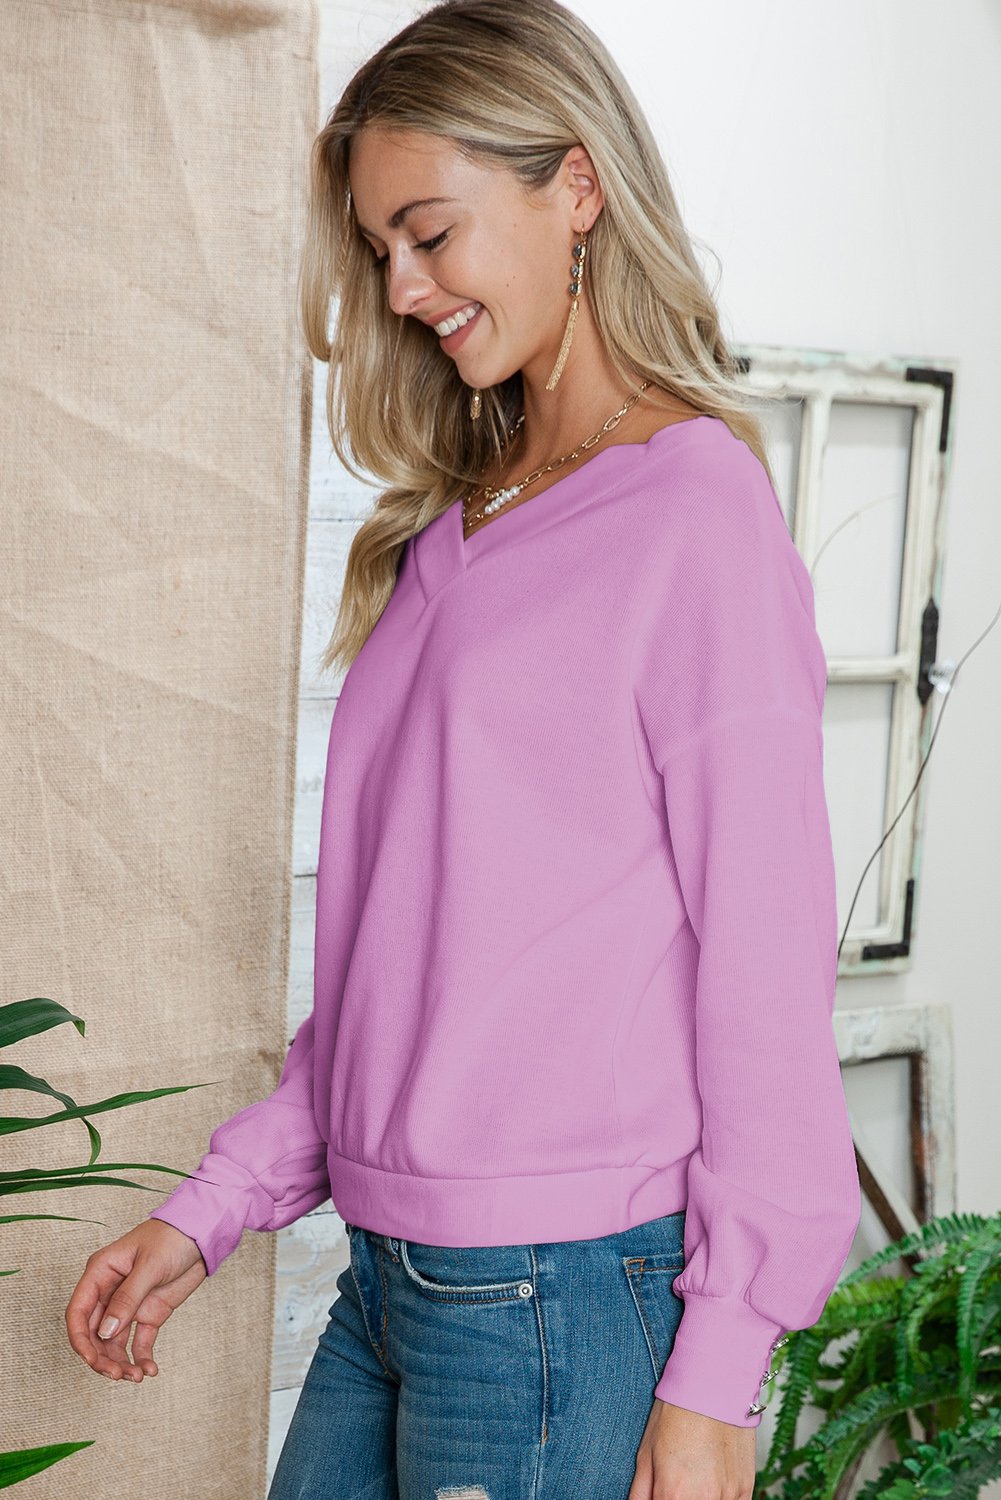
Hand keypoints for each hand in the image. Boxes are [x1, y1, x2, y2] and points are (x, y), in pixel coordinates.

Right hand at [65, 1219, 207, 1383]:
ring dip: (121, 1363)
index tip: (92, 1361)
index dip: (80, 1340)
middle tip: (117, 1375)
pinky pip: (139, 1341)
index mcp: (100, 1273)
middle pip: (94, 1334)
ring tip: (137, 1376)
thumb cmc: (172, 1237)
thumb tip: (105, 1332)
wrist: (202, 1232)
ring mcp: (129, 1305)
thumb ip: (127, 1298)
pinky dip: (142, 1358)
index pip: (78, 1312)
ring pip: (114, 1343)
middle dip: (102, 1358)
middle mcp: (110, 1292)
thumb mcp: (149, 1266)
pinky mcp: (149, 1313)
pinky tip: (150, 1370)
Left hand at [628, 1397, 756, 1498]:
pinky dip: (719, 1499)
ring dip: (698, 1498)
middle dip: (676, 1498)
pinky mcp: (746, 1488)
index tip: (659, 1494)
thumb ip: (640, 1493)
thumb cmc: (677, 1411)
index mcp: (675, 1494)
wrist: (714, 1381)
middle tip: (673, 1484)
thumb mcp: (646, 1452)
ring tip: (691, 1479)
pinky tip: (709, 1483)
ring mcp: (729, 1496)